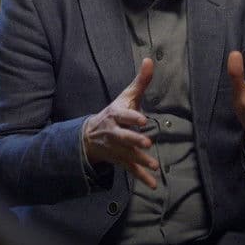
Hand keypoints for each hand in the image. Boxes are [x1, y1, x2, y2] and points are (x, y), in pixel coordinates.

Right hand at [83, 58, 159, 187]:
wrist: (91, 135)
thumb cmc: (115, 112)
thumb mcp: (126, 96)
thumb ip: (140, 81)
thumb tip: (150, 60)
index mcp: (116, 115)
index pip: (124, 115)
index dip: (132, 117)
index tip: (143, 120)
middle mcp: (115, 132)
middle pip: (124, 136)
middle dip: (134, 140)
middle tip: (147, 142)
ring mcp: (117, 147)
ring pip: (128, 154)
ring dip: (141, 159)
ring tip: (153, 165)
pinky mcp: (120, 159)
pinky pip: (131, 169)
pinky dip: (142, 177)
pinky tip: (153, 184)